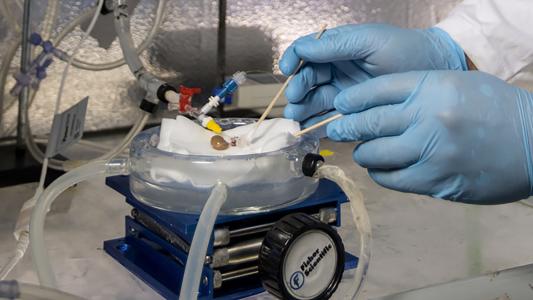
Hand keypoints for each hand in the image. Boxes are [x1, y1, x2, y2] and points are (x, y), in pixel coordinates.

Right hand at [280, 23, 466, 129]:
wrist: (436, 72)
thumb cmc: (405, 50)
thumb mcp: (370, 41)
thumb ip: (336, 45)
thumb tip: (302, 49)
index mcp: (338, 48)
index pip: (306, 52)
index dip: (293, 60)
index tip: (287, 70)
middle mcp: (337, 70)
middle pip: (307, 79)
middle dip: (297, 89)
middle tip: (296, 100)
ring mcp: (344, 93)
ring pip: (314, 101)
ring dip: (302, 109)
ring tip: (297, 118)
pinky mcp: (352, 114)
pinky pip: (328, 119)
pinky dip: (316, 125)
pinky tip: (309, 130)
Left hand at [327, 71, 532, 203]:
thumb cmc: (498, 111)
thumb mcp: (458, 84)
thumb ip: (417, 91)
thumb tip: (374, 106)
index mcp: (434, 87)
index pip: (376, 91)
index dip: (352, 100)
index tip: (342, 105)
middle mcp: (428, 118)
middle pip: (369, 122)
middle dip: (345, 127)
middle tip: (336, 130)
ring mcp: (431, 152)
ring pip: (374, 154)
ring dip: (365, 152)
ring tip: (367, 150)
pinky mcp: (434, 182)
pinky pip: (390, 179)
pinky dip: (381, 173)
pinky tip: (384, 168)